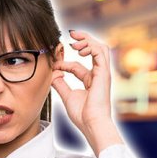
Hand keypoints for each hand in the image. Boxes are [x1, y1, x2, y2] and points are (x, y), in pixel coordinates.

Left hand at [51, 30, 122, 154]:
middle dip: (83, 39)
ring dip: (87, 40)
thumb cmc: (82, 115)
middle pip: (94, 50)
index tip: (53, 65)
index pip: (77, 66)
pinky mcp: (104, 73)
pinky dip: (90, 46)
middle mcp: (98, 75)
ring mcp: (103, 73)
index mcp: (90, 81)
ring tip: (74, 41)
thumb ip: (60, 84)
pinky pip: (100, 53)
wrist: (91, 124)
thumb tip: (52, 74)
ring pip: (100, 48)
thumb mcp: (67, 96)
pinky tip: (79, 49)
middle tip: (71, 33)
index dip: (63, 63)